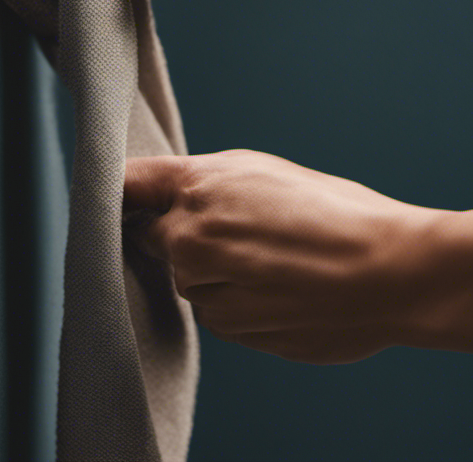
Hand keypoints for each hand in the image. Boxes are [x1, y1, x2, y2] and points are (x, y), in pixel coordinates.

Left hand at [123, 149, 445, 363]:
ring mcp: (207, 289)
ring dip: (211, 274)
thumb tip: (163, 196)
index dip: (116, 191)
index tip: (112, 196)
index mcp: (194, 188)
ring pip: (187, 282)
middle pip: (152, 239)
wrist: (388, 272)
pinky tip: (275, 289)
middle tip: (230, 231)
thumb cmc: (331, 212)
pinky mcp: (231, 329)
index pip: (123, 184)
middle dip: (175, 235)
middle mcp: (188, 239)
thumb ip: (199, 182)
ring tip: (268, 261)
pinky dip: (235, 303)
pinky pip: (215, 313)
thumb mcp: (257, 170)